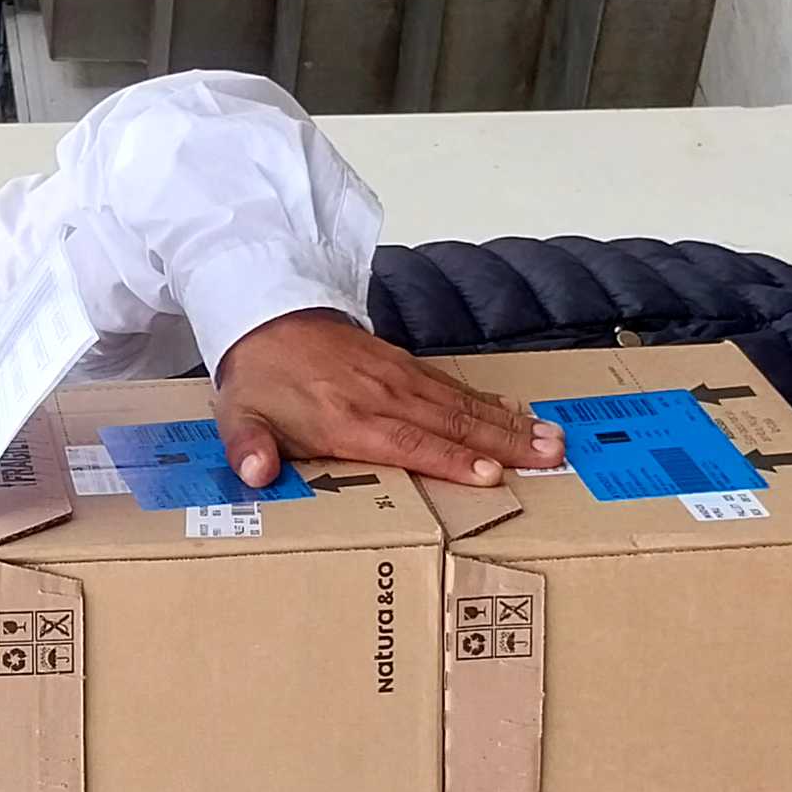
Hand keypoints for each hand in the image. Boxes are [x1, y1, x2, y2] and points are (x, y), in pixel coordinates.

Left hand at [214, 311, 562, 488]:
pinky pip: (453, 386)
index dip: (453, 460)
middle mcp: (382, 397)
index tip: (493, 474)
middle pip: (453, 423)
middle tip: (551, 456)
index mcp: (347, 419)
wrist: (265, 317)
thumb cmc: (260, 379)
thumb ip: (250, 448)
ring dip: (508, 423)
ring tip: (552, 439)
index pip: (411, 443)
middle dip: (505, 442)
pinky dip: (488, 400)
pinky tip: (516, 412)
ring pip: (463, 403)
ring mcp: (397, 378)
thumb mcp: (239, 417)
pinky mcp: (404, 365)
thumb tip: (255, 473)